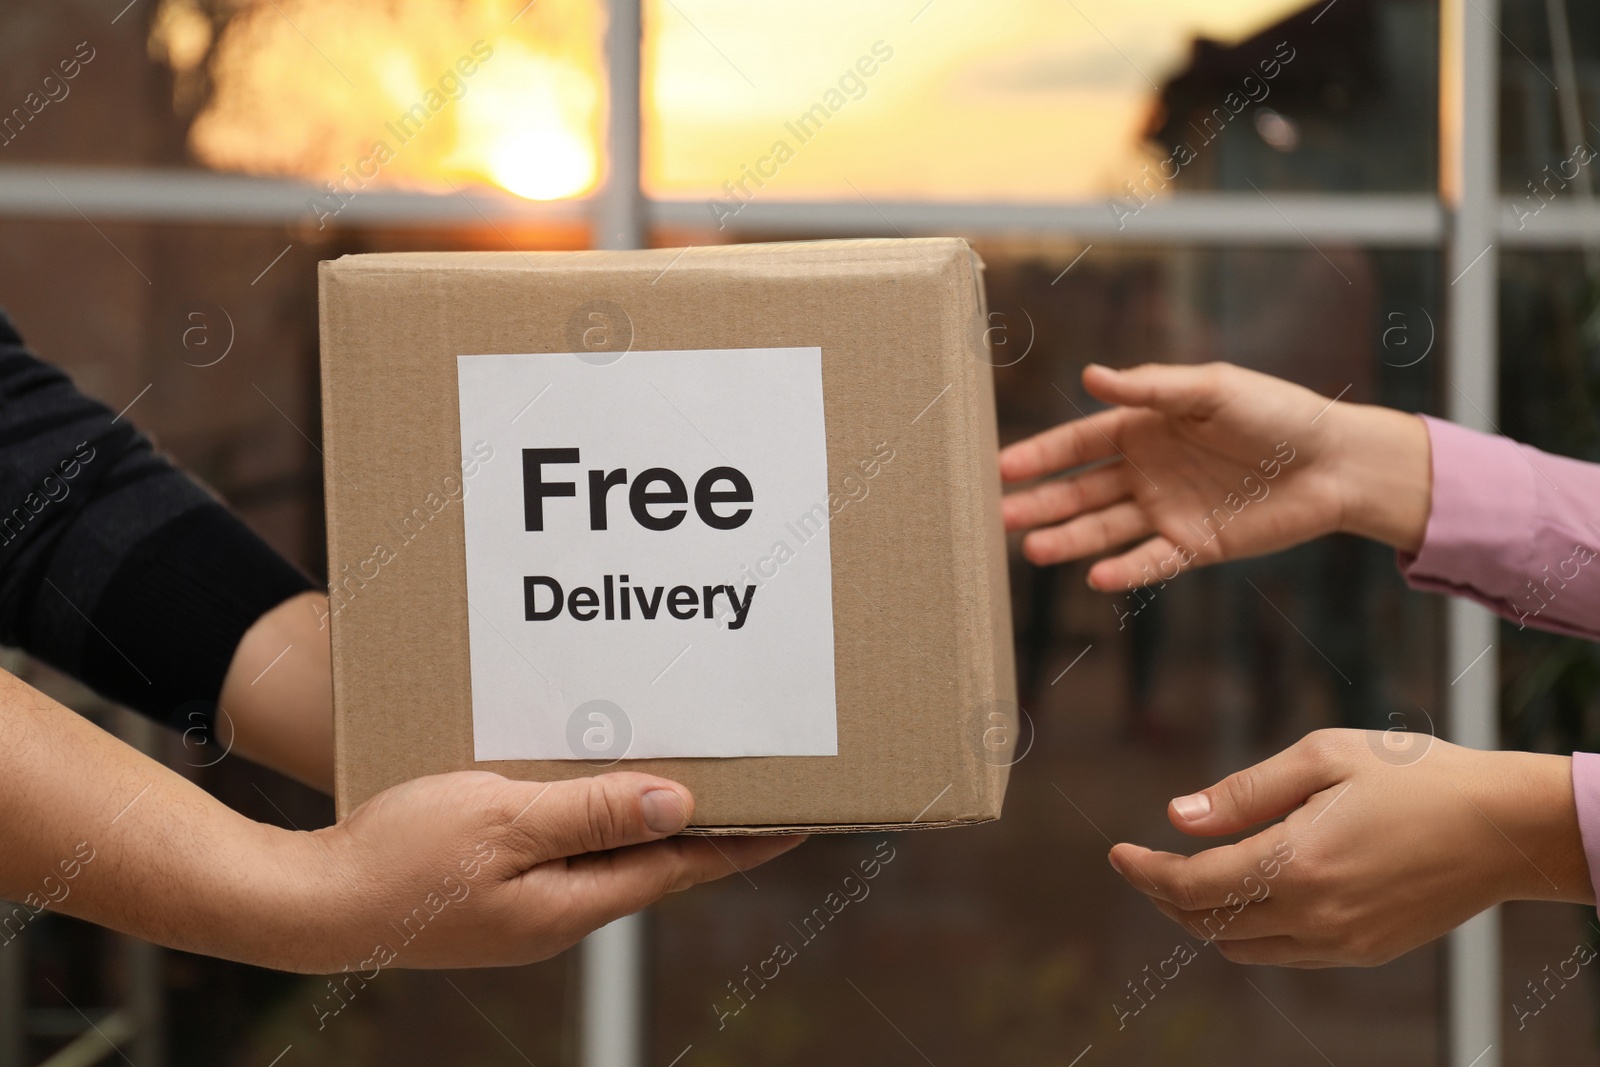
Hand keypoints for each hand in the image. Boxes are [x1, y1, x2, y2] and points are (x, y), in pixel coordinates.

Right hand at [283, 770, 802, 972]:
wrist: (311, 903)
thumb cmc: (399, 860)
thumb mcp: (502, 823)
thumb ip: (591, 813)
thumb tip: (678, 805)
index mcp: (571, 902)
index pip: (682, 866)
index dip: (743, 840)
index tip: (800, 816)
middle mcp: (560, 913)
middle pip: (655, 862)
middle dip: (708, 827)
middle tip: (759, 789)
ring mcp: (528, 908)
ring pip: (610, 855)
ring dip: (651, 819)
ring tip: (691, 781)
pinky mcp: (497, 892)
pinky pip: (566, 850)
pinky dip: (595, 819)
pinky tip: (594, 790)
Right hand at [999, 363, 1432, 589]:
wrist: (1334, 462)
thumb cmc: (1277, 412)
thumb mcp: (1213, 388)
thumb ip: (1152, 389)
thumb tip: (1091, 377)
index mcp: (1145, 427)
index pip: (1080, 443)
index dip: (1040, 454)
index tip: (1002, 468)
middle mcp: (1147, 470)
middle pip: (1081, 490)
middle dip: (1040, 502)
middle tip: (1000, 516)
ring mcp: (1167, 509)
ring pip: (1104, 528)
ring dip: (1069, 538)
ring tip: (1032, 550)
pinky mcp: (1194, 544)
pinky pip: (1151, 560)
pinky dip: (1125, 570)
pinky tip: (1097, 576)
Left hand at [1106, 729, 1592, 967]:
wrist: (1505, 827)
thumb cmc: (1416, 776)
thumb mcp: (1322, 758)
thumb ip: (1244, 792)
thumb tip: (1178, 816)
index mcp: (1295, 864)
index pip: (1191, 884)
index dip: (1145, 872)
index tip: (1118, 853)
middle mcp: (1313, 915)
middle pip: (1206, 922)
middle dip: (1164, 895)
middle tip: (1142, 863)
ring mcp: (1340, 942)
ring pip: (1241, 947)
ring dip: (1202, 917)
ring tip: (1185, 877)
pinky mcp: (1364, 951)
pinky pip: (1282, 954)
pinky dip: (1248, 931)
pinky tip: (1245, 896)